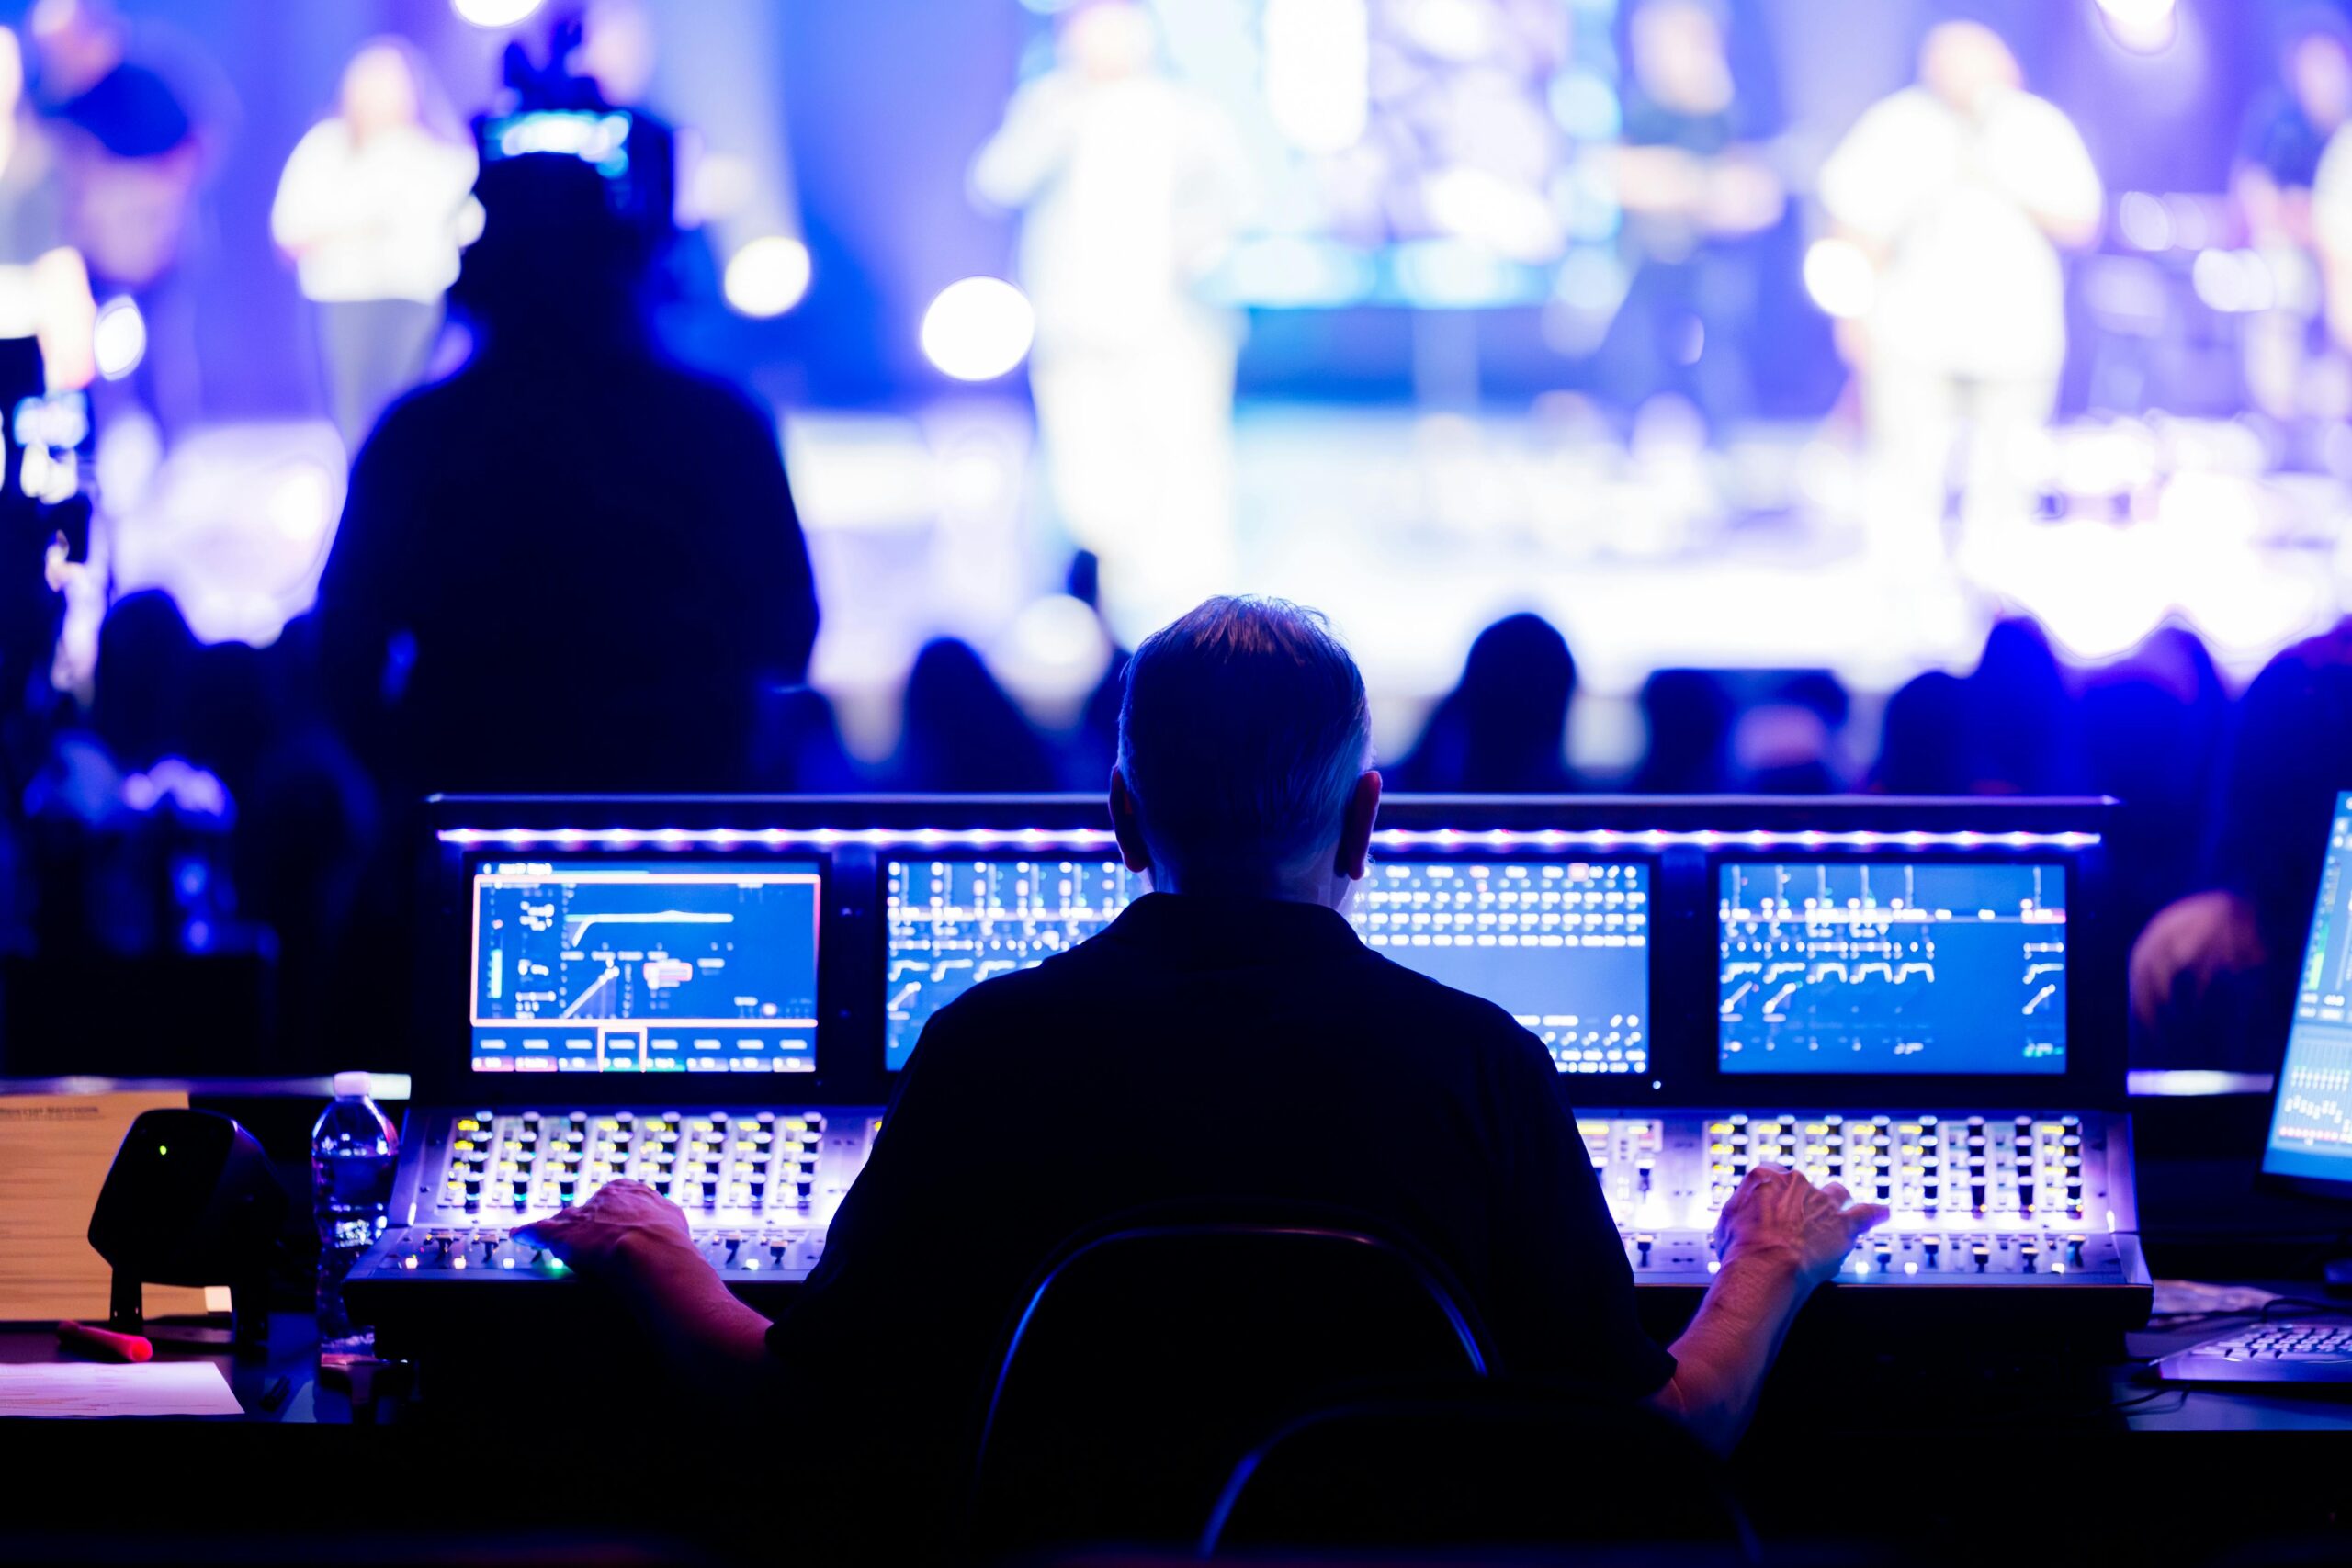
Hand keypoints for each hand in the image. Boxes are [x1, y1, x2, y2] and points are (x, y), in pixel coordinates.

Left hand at [515, 1179, 694, 1277]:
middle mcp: (603, 1198)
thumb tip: (667, 1218)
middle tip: (594, 1240)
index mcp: (631, 1191)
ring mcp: (581, 1216)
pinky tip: (520, 1236)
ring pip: (564, 1219)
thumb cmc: (667, 1240)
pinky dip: (529, 1234)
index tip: (616, 1225)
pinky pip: (538, 1231)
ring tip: (549, 1234)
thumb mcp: (673, 1217)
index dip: (616, 1214)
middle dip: (590, 1223)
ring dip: (559, 1228)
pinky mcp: (562, 1235)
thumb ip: (663, 1214)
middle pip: (589, 1209)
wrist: (650, 1251)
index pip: (617, 1197)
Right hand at [1713, 1164, 1888, 1288]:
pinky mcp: (1844, 1225)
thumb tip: (1743, 1215)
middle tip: (1793, 1223)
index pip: (1773, 1175)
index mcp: (1766, 1177)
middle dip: (1800, 1201)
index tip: (1772, 1208)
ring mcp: (1823, 1203)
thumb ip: (1740, 1210)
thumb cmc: (1742, 1248)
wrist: (1766, 1265)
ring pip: (1836, 1193)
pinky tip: (1882, 1213)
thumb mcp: (1726, 1221)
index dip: (1773, 1194)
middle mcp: (1796, 1183)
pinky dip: (1876, 1213)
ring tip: (1835, 1211)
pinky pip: (1867, 1214)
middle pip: (1804, 1184)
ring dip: (1835, 1202)